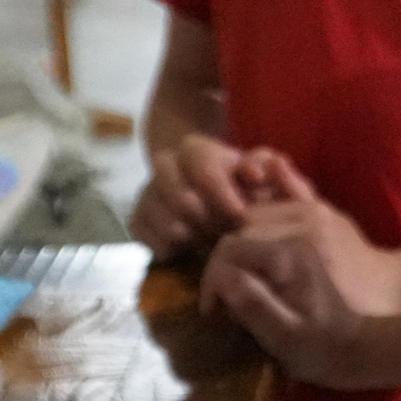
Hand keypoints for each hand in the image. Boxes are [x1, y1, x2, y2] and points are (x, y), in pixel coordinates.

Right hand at [129, 131, 262, 257]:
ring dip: (190, 236)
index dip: (220, 191)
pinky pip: (145, 236)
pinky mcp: (136, 218)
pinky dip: (168, 247)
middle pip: (179, 196)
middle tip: (227, 236)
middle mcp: (165, 166)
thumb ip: (264, 169)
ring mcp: (147, 193)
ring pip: (161, 218)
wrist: (207, 196)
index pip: (202, 166)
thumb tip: (256, 172)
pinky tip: (187, 251)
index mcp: (196, 150)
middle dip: (208, 220)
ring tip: (211, 246)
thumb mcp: (259, 173)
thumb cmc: (241, 185)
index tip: (239, 213)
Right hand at [201, 196, 400, 382]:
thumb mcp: (285, 337)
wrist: (364, 341)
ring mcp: (307, 227)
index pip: (230, 248)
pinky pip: (269, 229)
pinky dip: (253, 248)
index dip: (211, 279)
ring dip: (235, 258)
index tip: (212, 312)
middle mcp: (298, 229)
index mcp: (290, 253)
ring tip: (235, 291)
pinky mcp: (309, 233)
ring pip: (251, 227)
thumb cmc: (324, 348)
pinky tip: (254, 274)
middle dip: (221, 267)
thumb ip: (254, 305)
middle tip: (221, 304)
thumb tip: (223, 279)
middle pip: (238, 233)